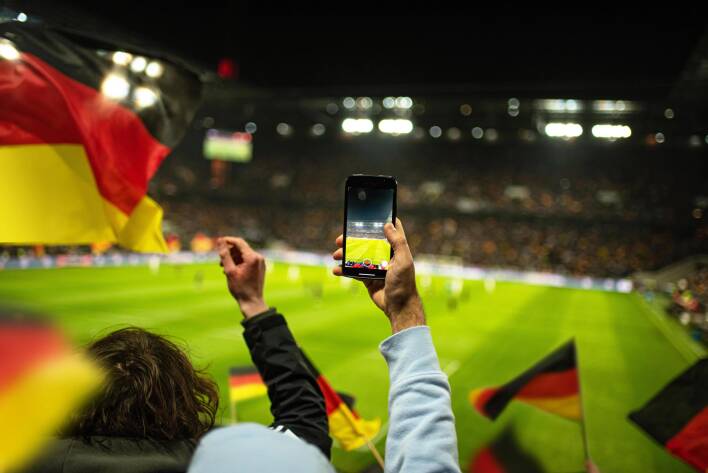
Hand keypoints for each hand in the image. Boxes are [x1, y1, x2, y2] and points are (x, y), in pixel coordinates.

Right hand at [217, 236, 267, 318]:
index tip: (218, 242)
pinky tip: (231, 271)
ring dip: (233, 259)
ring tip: (224, 268)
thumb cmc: (240, 288)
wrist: (252, 302)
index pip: (239, 242)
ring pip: (243, 255)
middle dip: (229, 253)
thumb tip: (220, 241)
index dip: (228, 240)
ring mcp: (260, 262)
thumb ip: (225, 255)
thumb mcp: (229, 271)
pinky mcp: (260, 267)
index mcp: (253, 257)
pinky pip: (248, 260)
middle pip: (241, 248)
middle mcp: (259, 258)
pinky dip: (239, 263)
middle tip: (220, 262)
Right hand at [332, 218, 424, 332]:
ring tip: (335, 255)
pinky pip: (353, 271)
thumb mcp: (403, 260)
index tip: (368, 215)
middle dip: (352, 239)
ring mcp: (375, 266)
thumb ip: (398, 242)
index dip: (381, 221)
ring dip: (345, 254)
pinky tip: (336, 270)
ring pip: (357, 255)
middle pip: (367, 241)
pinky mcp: (367, 277)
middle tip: (340, 239)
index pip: (390, 230)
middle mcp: (385, 255)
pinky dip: (343, 270)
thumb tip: (388, 224)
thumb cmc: (404, 283)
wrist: (398, 307)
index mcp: (395, 249)